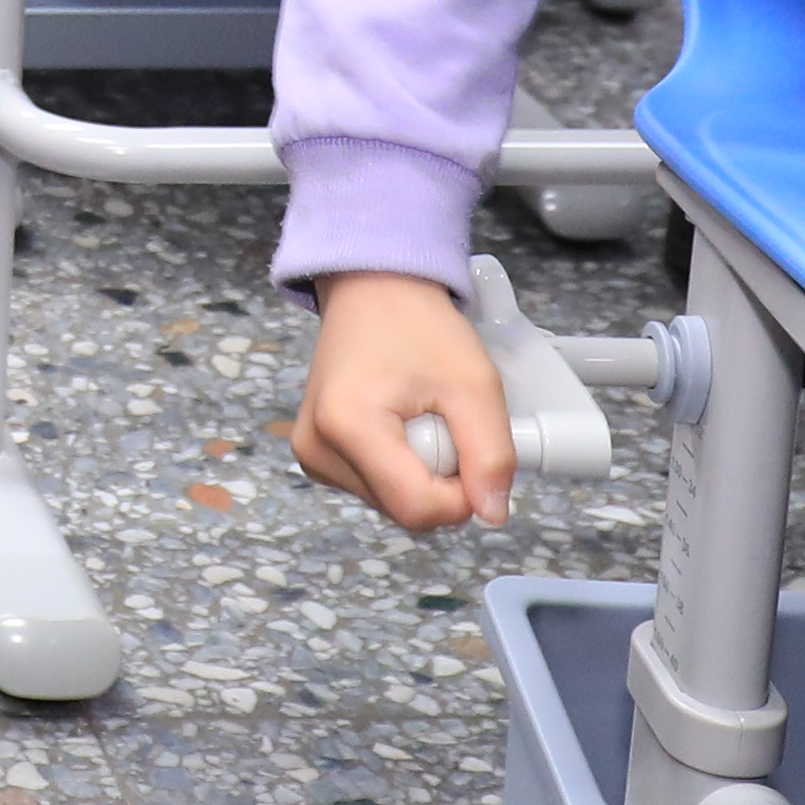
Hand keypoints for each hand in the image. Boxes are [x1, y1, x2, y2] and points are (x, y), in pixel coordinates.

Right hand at [290, 268, 513, 528]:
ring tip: (421, 417)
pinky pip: (376, 489)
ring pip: (392, 503)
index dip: (463, 495)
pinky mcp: (316, 456)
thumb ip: (491, 453)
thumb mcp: (473, 383)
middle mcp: (317, 450)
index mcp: (348, 427)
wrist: (373, 289)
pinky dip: (401, 467)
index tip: (475, 451)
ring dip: (422, 473)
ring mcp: (312, 456)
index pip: (418, 509)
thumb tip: (492, 515)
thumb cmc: (417, 324)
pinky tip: (401, 425)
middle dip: (442, 479)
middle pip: (404, 509)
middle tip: (445, 421)